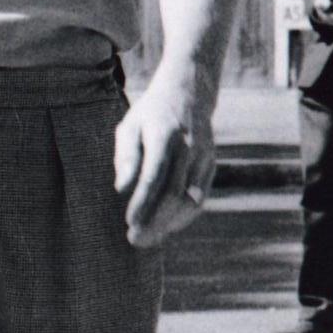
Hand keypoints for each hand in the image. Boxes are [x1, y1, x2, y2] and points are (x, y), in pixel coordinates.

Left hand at [112, 78, 212, 248]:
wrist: (189, 92)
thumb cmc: (150, 114)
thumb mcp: (130, 126)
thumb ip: (125, 156)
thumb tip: (121, 189)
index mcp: (164, 134)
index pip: (154, 176)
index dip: (142, 202)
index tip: (129, 222)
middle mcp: (188, 146)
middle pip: (174, 192)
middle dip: (155, 220)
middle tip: (135, 240)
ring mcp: (204, 156)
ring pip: (191, 199)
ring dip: (170, 224)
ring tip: (149, 239)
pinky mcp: (211, 164)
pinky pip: (201, 197)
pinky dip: (185, 216)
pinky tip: (167, 228)